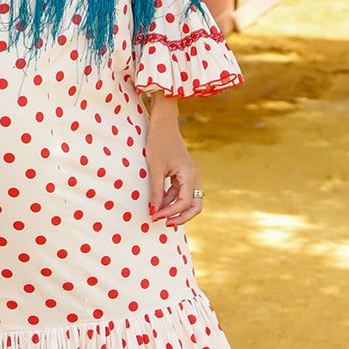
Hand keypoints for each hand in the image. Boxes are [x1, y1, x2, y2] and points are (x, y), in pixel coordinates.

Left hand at [145, 97, 202, 225]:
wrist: (163, 124)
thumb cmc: (159, 143)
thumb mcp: (155, 169)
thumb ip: (156, 191)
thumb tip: (153, 211)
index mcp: (189, 175)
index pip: (184, 203)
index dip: (170, 213)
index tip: (154, 216)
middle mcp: (194, 177)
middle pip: (194, 206)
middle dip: (180, 217)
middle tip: (164, 223)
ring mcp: (189, 176)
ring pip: (187, 200)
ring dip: (173, 209)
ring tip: (156, 214)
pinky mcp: (183, 174)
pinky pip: (180, 192)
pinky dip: (170, 199)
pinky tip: (158, 203)